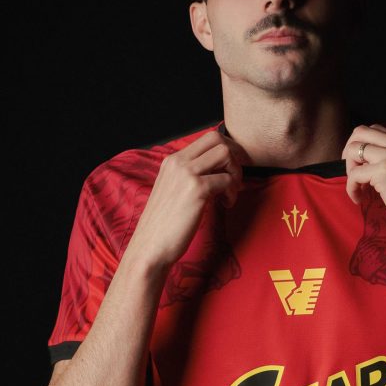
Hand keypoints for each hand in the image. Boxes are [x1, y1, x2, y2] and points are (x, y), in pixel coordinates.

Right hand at [128, 130, 243, 269]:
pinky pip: (227, 179)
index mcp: (171, 161)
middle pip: (217, 138)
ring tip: (230, 192)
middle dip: (234, 156)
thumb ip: (190, 177)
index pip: (206, 138)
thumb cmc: (164, 225)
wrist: (150, 247)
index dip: (226, 151)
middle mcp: (178, 162)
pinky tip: (226, 204)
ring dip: (235, 173)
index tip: (231, 169)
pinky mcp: (196, 190)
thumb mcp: (173, 192)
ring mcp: (187, 174)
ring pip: (225, 153)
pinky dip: (232, 192)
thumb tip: (218, 171)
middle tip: (235, 178)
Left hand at [342, 124, 385, 249]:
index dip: (361, 146)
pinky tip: (359, 199)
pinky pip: (354, 174)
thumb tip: (368, 163)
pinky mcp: (384, 172)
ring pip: (353, 149)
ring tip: (358, 187)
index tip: (361, 166)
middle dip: (349, 152)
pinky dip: (351, 187)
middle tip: (353, 173)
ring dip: (349, 169)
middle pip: (360, 132)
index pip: (374, 130)